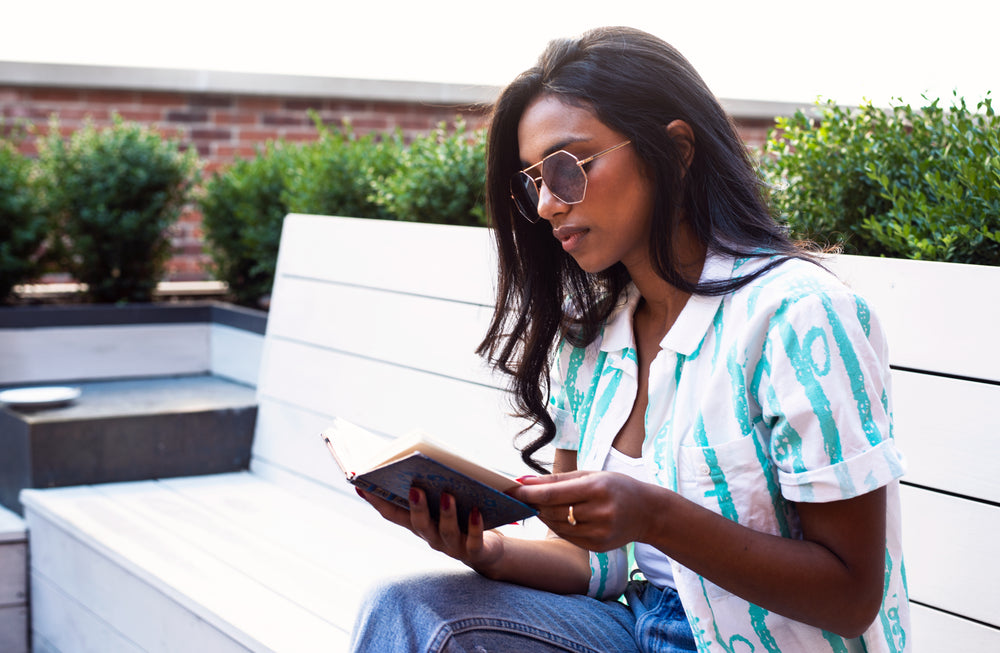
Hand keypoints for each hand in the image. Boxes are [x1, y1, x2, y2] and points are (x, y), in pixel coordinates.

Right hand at [355, 486, 505, 573]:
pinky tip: (476, 511)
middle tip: (414, 487)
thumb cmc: (463, 518)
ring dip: (446, 513)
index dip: (376, 501)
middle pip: (419, 524)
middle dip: (416, 506)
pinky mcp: (476, 552)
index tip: (360, 484)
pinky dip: (475, 526)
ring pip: (446, 532)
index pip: (394, 514)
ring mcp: (453, 546)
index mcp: (420, 523)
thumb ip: (434, 484)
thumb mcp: (445, 501)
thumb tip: (422, 456)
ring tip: (447, 495)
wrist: (490, 551)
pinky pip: (474, 541)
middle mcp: (433, 537)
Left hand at [509, 470, 662, 551]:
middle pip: (553, 511)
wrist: (648, 512)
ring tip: (539, 505)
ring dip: (544, 515)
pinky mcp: (598, 547)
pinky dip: (558, 527)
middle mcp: (599, 512)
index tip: (510, 489)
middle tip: (521, 496)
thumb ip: (557, 479)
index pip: (553, 494)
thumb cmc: (616, 487)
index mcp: (597, 488)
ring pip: (558, 526)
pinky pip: (568, 537)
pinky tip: (557, 517)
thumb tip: (524, 480)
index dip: (529, 493)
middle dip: (534, 504)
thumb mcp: (591, 475)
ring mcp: (599, 533)